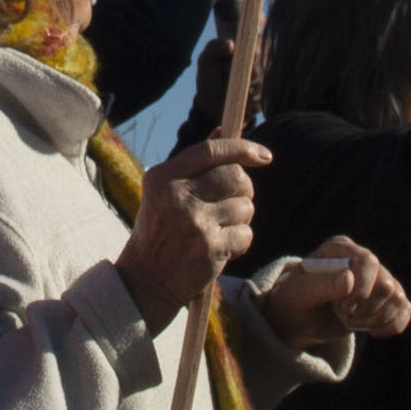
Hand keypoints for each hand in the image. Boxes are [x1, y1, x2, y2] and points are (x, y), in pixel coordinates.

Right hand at [123, 137, 258, 305]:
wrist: (146, 281)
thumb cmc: (159, 232)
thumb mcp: (163, 192)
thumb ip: (193, 163)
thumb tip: (222, 128)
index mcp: (162, 178)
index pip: (211, 150)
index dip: (242, 148)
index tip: (264, 155)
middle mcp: (177, 197)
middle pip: (235, 177)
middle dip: (244, 189)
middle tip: (236, 201)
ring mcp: (195, 223)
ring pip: (245, 206)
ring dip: (241, 218)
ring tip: (221, 228)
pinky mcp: (210, 248)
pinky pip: (246, 234)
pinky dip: (240, 242)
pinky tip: (222, 247)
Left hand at [260, 236, 410, 344]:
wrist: (299, 320)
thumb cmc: (295, 302)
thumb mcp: (298, 295)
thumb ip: (320, 286)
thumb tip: (349, 279)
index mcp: (340, 249)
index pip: (368, 262)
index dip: (361, 290)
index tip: (342, 308)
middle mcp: (363, 258)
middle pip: (386, 284)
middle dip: (366, 309)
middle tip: (345, 317)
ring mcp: (378, 276)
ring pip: (398, 298)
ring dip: (377, 319)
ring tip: (354, 323)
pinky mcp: (387, 296)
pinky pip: (405, 308)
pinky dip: (392, 325)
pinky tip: (373, 331)